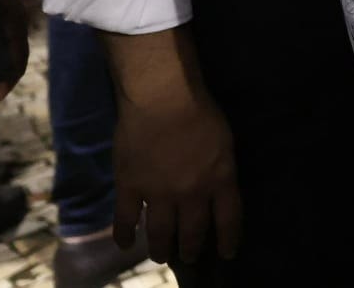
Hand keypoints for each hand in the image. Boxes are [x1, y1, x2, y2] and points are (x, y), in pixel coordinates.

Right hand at [103, 27, 242, 265]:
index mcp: (220, 179)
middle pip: (194, 231)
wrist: (163, 97)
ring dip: (162, 249)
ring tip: (162, 257)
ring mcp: (159, 194)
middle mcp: (191, 193)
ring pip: (161, 233)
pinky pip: (125, 221)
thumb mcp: (224, 140)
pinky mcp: (130, 187)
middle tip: (191, 256)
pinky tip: (125, 245)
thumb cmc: (200, 109)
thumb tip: (219, 185)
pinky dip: (124, 236)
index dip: (229, 240)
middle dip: (193, 248)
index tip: (227, 254)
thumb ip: (221, 167)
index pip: (229, 220)